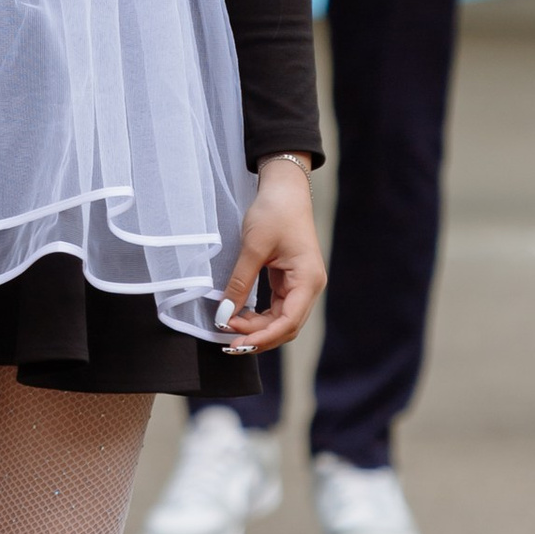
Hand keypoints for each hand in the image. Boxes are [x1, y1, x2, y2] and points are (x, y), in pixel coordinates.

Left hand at [218, 156, 322, 354]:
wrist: (284, 189)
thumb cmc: (274, 212)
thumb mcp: (253, 247)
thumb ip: (240, 283)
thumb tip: (225, 315)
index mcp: (308, 280)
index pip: (289, 322)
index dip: (263, 337)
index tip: (237, 344)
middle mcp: (309, 287)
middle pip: (286, 326)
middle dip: (258, 337)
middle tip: (228, 344)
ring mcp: (301, 285)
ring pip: (280, 320)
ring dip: (257, 328)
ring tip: (229, 328)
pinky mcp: (290, 281)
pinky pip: (276, 308)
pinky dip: (258, 317)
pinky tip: (239, 317)